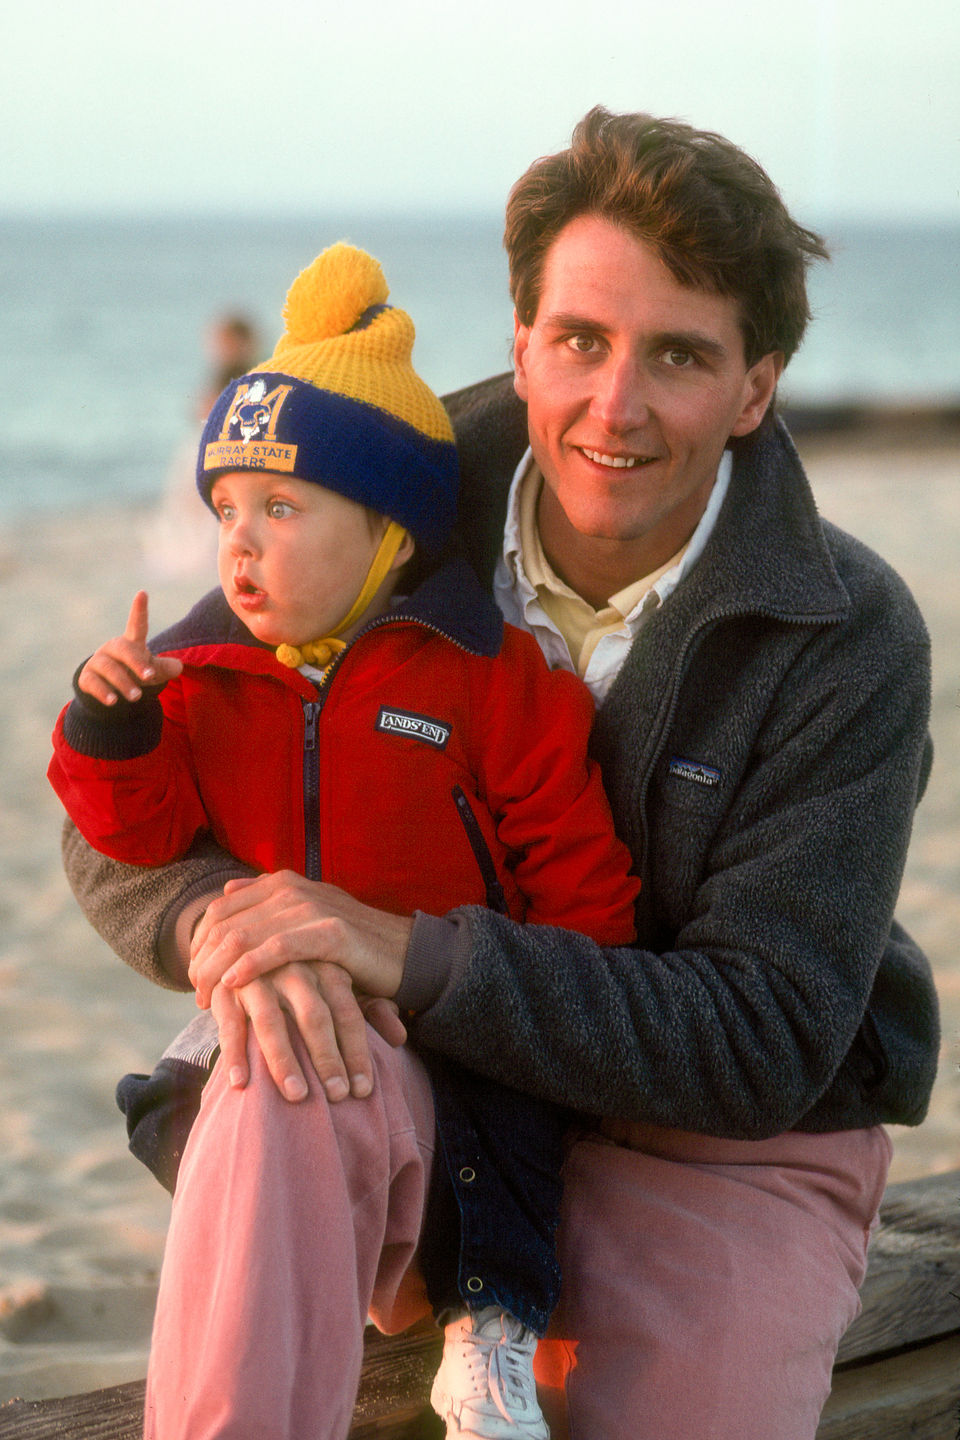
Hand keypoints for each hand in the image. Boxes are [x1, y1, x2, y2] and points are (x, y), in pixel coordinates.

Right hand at [77, 591, 182, 705]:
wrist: (107, 689)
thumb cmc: (133, 673)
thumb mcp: (152, 671)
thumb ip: (164, 668)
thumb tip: (178, 667)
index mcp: (131, 643)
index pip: (137, 625)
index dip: (139, 610)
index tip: (142, 594)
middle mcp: (113, 649)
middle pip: (123, 650)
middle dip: (137, 663)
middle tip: (149, 677)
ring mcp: (98, 662)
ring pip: (109, 669)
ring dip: (123, 683)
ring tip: (136, 697)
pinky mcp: (87, 678)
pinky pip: (93, 683)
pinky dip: (103, 692)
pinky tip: (113, 701)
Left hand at [189, 870, 410, 1006]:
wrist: (404, 952)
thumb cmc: (348, 944)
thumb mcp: (304, 916)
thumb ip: (266, 901)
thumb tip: (228, 888)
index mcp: (282, 882)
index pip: (220, 909)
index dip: (199, 942)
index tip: (192, 975)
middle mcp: (292, 889)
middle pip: (226, 922)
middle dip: (202, 960)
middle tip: (196, 994)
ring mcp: (311, 907)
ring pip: (245, 935)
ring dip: (218, 968)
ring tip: (207, 996)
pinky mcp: (330, 932)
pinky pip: (278, 948)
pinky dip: (250, 966)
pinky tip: (233, 984)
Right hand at [211, 961, 407, 1101]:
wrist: (252, 939)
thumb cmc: (306, 973)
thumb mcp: (341, 982)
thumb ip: (372, 1008)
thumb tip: (401, 1037)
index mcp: (327, 967)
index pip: (348, 1012)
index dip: (357, 1051)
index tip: (364, 1090)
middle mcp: (295, 969)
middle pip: (314, 1017)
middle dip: (327, 1058)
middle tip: (339, 1096)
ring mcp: (259, 977)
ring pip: (271, 1021)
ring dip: (284, 1060)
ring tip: (297, 1096)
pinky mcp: (227, 987)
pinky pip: (230, 1023)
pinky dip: (234, 1053)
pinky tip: (240, 1083)